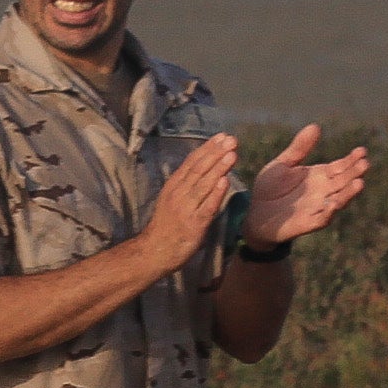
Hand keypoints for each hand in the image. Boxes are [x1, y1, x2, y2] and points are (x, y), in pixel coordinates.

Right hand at [138, 133, 237, 277]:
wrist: (154, 251)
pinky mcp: (194, 223)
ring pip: (203, 184)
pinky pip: (207, 206)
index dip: (207, 149)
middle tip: (230, 139)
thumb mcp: (172, 200)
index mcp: (173, 186)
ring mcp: (185, 208)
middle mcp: (178, 194)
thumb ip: (187, 186)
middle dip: (215, 153)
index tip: (221, 136)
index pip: (191, 163)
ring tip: (232, 154)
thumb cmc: (167, 226)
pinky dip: (216, 193)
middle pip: (198, 169)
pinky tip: (225, 181)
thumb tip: (205, 170)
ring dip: (218, 168)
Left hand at [244, 124, 368, 247]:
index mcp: (320, 176)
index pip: (341, 166)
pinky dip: (328, 212)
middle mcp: (324, 191)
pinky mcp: (308, 222)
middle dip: (354, 173)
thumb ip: (299, 148)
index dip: (352, 159)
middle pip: (343, 181)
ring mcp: (318, 207)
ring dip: (348, 193)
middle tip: (365, 163)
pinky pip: (322, 218)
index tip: (362, 150)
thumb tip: (315, 126)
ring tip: (359, 183)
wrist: (254, 214)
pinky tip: (332, 204)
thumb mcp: (283, 164)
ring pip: (338, 200)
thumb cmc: (270, 188)